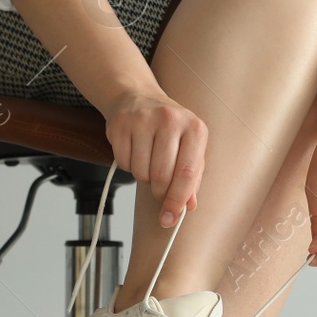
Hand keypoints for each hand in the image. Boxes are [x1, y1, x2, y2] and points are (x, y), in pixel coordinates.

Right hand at [106, 88, 207, 227]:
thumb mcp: (189, 147)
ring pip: (141, 172)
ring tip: (148, 162)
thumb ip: (192, 177)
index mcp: (195, 128)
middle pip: (162, 176)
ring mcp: (143, 120)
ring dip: (143, 177)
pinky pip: (123, 163)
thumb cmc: (168, 128)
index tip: (170, 219)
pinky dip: (128, 166)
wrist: (137, 98)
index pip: (187, 173)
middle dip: (159, 192)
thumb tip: (188, 206)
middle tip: (158, 190)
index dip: (178, 201)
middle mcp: (170, 120)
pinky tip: (134, 152)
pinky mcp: (121, 124)